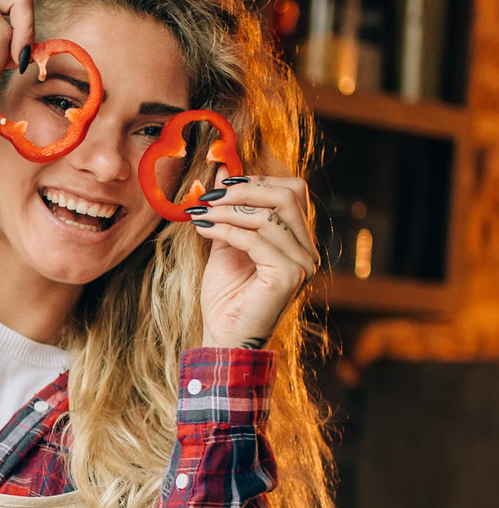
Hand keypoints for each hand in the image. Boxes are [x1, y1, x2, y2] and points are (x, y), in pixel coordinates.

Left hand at [187, 172, 319, 349]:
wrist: (222, 336)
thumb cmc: (225, 296)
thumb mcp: (226, 243)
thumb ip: (229, 210)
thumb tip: (221, 171)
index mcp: (298, 240)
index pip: (293, 191)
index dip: (256, 181)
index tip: (219, 185)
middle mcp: (308, 251)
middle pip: (288, 195)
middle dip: (244, 191)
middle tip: (209, 198)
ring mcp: (303, 264)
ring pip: (269, 216)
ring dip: (228, 211)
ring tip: (200, 214)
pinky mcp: (289, 277)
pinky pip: (256, 240)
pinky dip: (226, 230)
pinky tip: (204, 230)